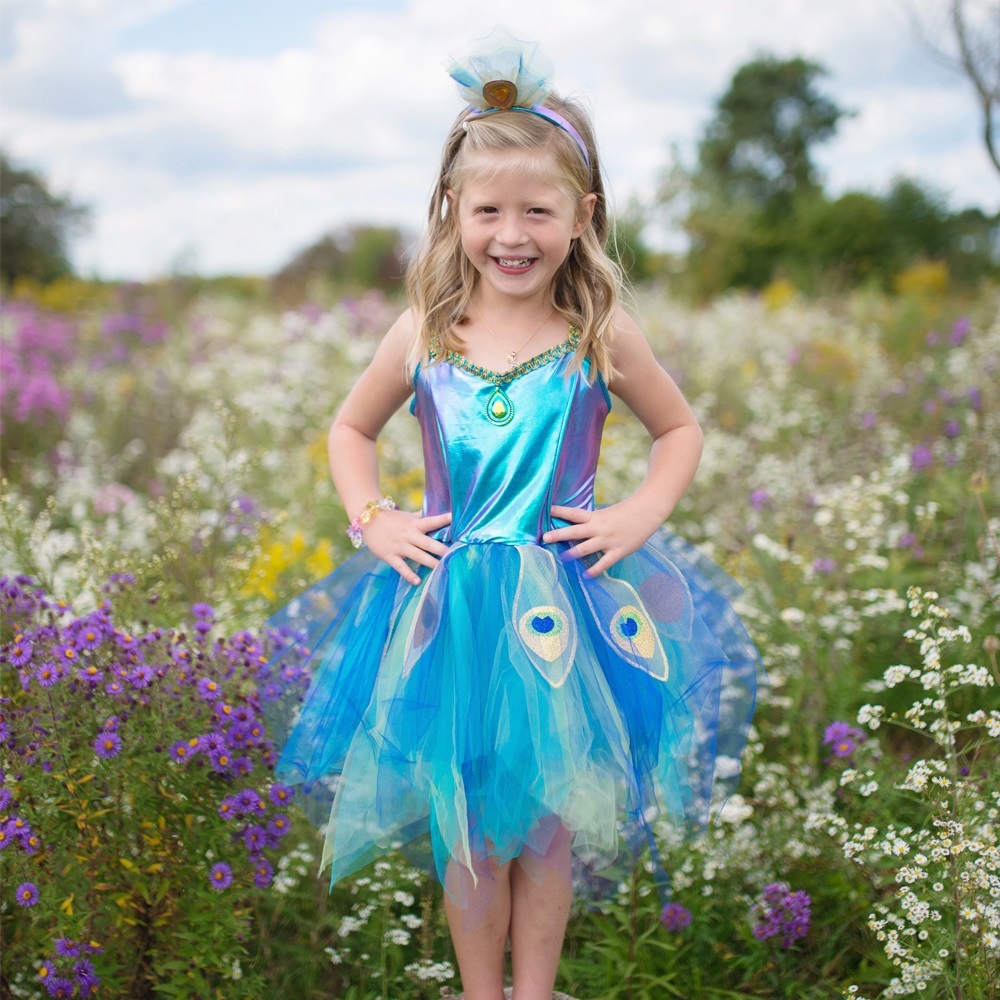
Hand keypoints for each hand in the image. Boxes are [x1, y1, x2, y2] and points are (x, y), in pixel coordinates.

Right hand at [361, 510, 451, 584]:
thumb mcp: (407, 516)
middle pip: (427, 543)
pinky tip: (417, 581)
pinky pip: (401, 567)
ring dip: (430, 562)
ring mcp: (400, 546)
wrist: (367, 520)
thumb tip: (436, 511)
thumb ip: (421, 516)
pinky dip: (409, 574)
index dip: (443, 519)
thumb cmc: (390, 518)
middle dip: (440, 549)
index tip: (454, 518)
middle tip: (453, 554)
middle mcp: (409, 535)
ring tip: (442, 568)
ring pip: (418, 556)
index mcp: (414, 524)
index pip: (431, 521)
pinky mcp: (390, 556)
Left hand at [543, 504, 657, 576]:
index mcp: (595, 517)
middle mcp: (599, 528)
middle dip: (559, 534)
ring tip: (561, 558)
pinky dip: (594, 570)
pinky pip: (604, 563)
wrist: (647, 513)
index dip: (561, 511)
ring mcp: (608, 540)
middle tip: (545, 538)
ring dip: (573, 553)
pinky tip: (586, 576)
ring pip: (586, 548)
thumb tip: (575, 530)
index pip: (574, 513)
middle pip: (575, 531)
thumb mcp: (605, 514)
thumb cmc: (624, 514)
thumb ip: (591, 522)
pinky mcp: (618, 551)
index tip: (548, 510)